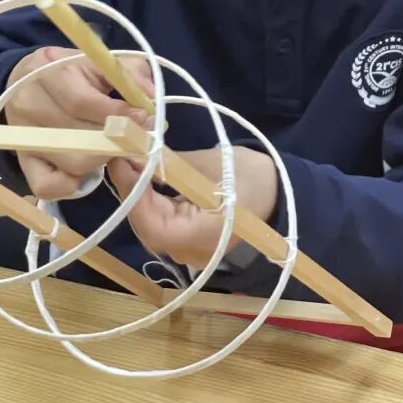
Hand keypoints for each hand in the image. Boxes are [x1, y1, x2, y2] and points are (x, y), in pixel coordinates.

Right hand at [5, 46, 152, 199]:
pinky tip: (86, 169)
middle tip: (137, 139)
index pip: (83, 103)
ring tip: (114, 148)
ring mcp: (23, 136)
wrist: (26, 78)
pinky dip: (72, 184)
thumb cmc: (71, 70)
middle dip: (118, 142)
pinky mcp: (23, 160)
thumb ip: (130, 75)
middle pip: (80, 138)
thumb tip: (152, 98)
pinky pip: (47, 186)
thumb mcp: (100, 62)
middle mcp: (30, 104)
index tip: (144, 118)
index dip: (119, 115)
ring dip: (102, 161)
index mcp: (48, 72)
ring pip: (72, 163)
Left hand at [107, 145, 278, 269]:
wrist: (279, 195)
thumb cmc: (250, 177)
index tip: (122, 160)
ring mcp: (188, 250)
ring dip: (138, 194)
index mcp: (202, 237)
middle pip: (146, 225)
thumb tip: (134, 151)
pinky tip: (146, 177)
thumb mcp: (210, 165)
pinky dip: (151, 201)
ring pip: (150, 225)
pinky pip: (161, 223)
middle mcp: (191, 251)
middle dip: (131, 190)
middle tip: (122, 153)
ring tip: (132, 159)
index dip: (133, 194)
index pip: (153, 224)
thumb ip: (171, 164)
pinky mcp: (187, 241)